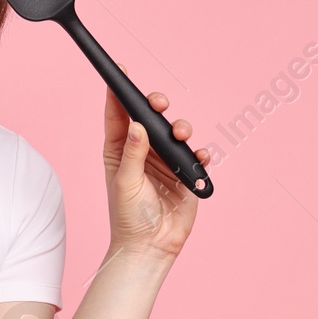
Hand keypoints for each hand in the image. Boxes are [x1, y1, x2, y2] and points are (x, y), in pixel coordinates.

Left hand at [103, 66, 208, 259]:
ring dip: (181, 128)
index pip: (118, 115)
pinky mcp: (185, 174)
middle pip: (150, 118)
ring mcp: (165, 161)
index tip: (119, 71)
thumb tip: (137, 125)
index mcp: (119, 150)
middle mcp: (142, 151)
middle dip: (156, 106)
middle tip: (159, 103)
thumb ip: (133, 154)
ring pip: (175, 132)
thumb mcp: (125, 183)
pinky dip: (199, 153)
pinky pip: (195, 155)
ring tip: (182, 136)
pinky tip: (198, 157)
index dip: (118, 92)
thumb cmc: (129, 217)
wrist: (152, 248)